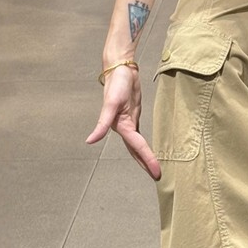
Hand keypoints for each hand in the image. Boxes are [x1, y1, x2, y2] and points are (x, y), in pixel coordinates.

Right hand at [86, 66, 161, 180]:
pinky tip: (146, 151)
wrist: (121, 69)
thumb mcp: (110, 103)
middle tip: (158, 177)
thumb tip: (90, 141)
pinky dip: (143, 146)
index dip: (147, 160)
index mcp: (121, 127)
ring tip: (154, 169)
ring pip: (137, 146)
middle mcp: (124, 128)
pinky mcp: (133, 117)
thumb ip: (102, 123)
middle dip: (146, 164)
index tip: (157, 172)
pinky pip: (138, 136)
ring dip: (144, 157)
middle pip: (136, 151)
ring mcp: (129, 123)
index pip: (137, 147)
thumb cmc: (116, 84)